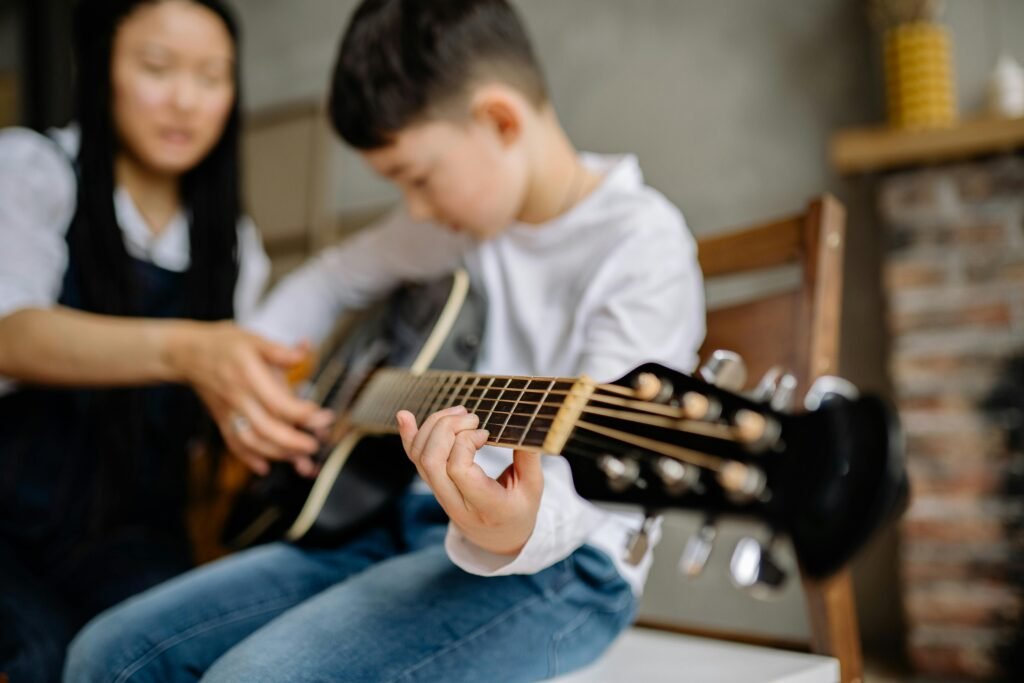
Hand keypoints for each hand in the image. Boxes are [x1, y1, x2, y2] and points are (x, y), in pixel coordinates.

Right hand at [167, 321, 332, 475]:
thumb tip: (303, 352)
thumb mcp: (254, 339)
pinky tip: (264, 467)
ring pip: (251, 441)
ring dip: (276, 454)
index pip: (278, 403)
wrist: (187, 354)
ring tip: (300, 459)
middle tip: (315, 445)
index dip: (302, 413)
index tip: (323, 417)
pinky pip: (233, 444)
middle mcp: (239, 398)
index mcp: (249, 376)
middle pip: (266, 428)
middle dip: (293, 443)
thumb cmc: (224, 344)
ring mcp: (229, 412)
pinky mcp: (222, 420)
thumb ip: (279, 351)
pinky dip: (248, 458)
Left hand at [396, 406, 543, 555]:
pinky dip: (408, 436)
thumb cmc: (518, 509)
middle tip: (471, 417)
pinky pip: (414, 460)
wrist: (498, 538)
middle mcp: (457, 504)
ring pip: (420, 458)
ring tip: (458, 412)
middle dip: (447, 428)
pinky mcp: (433, 485)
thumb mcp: (533, 488)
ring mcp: (441, 495)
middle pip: (432, 461)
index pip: (458, 470)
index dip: (466, 442)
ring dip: (433, 426)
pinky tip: (405, 416)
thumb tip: (528, 425)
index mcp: (485, 507)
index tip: (485, 433)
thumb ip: (529, 458)